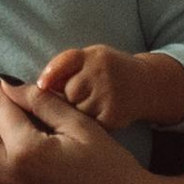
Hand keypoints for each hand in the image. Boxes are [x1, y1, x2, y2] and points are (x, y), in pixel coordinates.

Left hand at [38, 43, 183, 131]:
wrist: (147, 86)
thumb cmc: (107, 71)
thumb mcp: (88, 58)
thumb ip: (63, 66)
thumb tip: (36, 86)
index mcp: (95, 57)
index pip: (64, 65)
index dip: (50, 77)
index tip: (41, 86)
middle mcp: (103, 74)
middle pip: (67, 93)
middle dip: (68, 97)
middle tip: (83, 95)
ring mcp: (109, 97)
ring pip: (75, 111)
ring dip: (76, 112)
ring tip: (92, 105)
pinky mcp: (112, 118)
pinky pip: (85, 126)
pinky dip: (86, 126)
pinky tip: (98, 117)